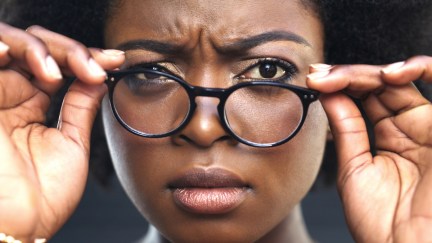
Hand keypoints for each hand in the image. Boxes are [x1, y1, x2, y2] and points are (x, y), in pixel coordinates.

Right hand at [0, 23, 123, 241]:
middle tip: (95, 67)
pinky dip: (3, 47)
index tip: (115, 61)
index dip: (87, 58)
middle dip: (70, 51)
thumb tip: (99, 76)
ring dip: (42, 49)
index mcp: (32, 106)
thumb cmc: (44, 195)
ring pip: (11, 44)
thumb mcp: (72, 143)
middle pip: (37, 48)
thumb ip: (80, 106)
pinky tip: (26, 60)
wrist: (21, 227)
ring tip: (60, 72)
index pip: (59, 65)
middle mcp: (12, 96)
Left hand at [307, 57, 431, 241]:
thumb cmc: (381, 221)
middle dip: (347, 76)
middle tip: (319, 77)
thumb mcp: (355, 168)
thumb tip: (328, 94)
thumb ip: (347, 129)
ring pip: (403, 81)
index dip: (339, 86)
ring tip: (339, 77)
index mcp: (391, 139)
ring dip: (371, 73)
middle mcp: (412, 128)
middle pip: (379, 85)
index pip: (364, 98)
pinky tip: (390, 74)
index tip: (313, 81)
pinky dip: (422, 70)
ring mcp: (430, 126)